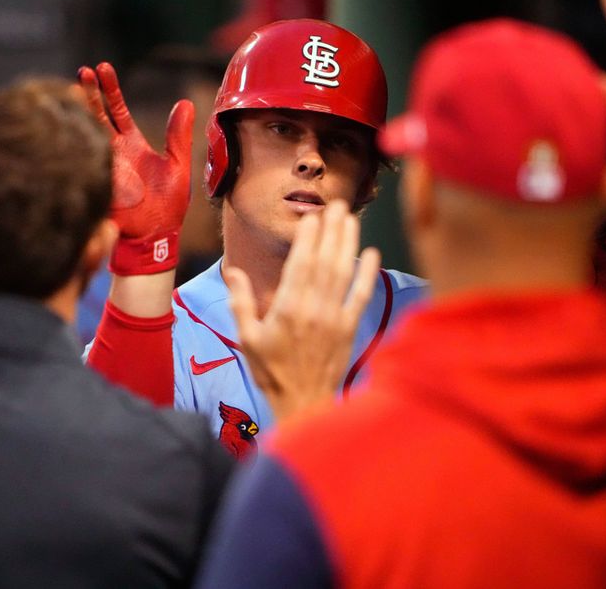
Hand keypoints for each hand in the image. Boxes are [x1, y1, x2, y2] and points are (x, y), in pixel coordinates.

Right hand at [78, 62, 193, 274]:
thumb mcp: (178, 166)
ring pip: (83, 134)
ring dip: (75, 114)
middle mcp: (113, 151)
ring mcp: (101, 165)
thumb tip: (185, 103)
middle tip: (82, 71)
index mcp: (132, 143)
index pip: (116, 109)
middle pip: (95, 115)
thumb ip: (178, 137)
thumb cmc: (169, 205)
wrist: (155, 237)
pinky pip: (79, 159)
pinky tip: (62, 125)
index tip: (102, 67)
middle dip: (87, 93)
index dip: (108, 89)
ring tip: (68, 90)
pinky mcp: (94, 181)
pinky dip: (70, 142)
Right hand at [224, 201, 381, 421]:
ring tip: (352, 217)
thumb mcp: (247, 338)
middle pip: (324, 260)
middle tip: (337, 203)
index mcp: (286, 308)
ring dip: (348, 242)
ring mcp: (334, 318)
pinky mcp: (349, 329)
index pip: (300, 263)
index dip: (308, 236)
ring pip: (343, 272)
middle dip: (331, 230)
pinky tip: (372, 254)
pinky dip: (368, 274)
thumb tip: (232, 272)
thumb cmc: (271, 372)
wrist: (301, 403)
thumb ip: (240, 302)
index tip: (312, 215)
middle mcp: (313, 308)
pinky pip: (361, 296)